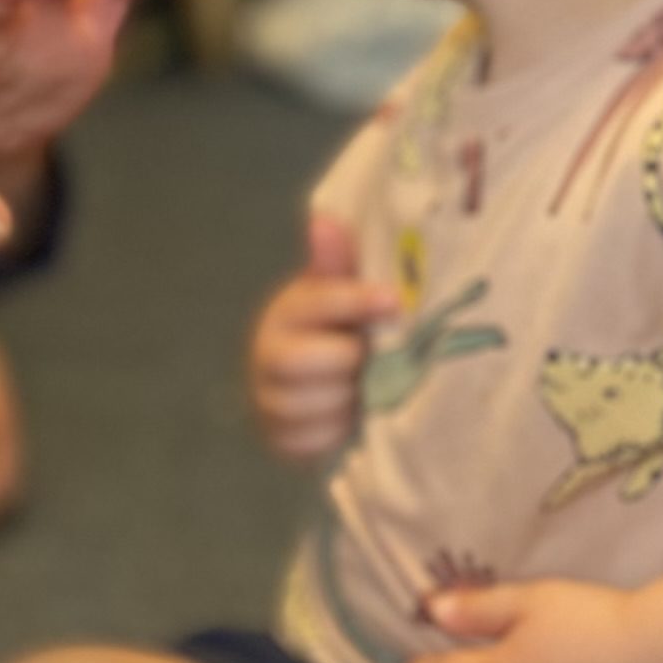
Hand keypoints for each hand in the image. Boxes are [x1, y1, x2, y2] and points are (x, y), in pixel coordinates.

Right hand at [249, 211, 396, 460]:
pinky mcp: (279, 437)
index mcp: (288, 310)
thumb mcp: (343, 292)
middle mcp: (268, 352)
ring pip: (307, 406)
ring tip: (368, 388)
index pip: (314, 303)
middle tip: (374, 359)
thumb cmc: (342, 328)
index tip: (394, 301)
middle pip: (298, 361)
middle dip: (345, 362)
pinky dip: (337, 432)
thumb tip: (324, 220)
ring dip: (346, 400)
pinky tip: (353, 417)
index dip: (354, 302)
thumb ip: (338, 263)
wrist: (326, 384)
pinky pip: (309, 442)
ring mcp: (269, 398)